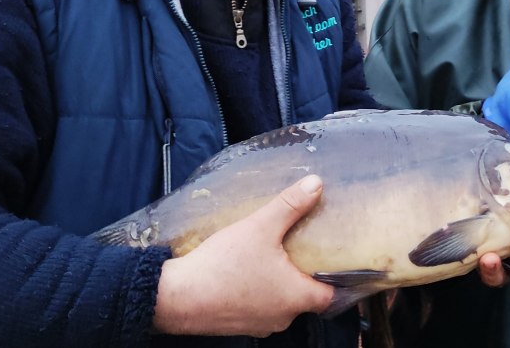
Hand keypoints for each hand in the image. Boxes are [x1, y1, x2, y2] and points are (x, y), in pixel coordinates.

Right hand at [153, 175, 333, 336]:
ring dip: (278, 282)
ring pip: (279, 302)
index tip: (331, 256)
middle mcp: (283, 318)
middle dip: (303, 273)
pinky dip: (257, 291)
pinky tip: (245, 270)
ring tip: (272, 255)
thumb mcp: (260, 227)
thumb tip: (316, 184)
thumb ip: (290, 206)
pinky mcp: (237, 325)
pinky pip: (257, 307)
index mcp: (297, 298)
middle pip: (305, 296)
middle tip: (300, 247)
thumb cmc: (223, 266)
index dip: (334, 276)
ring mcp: (259, 325)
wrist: (175, 298)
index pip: (331, 294)